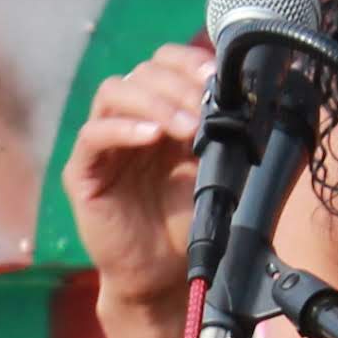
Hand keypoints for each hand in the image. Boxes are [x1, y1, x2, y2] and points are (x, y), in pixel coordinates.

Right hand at [66, 43, 215, 301]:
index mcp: (161, 114)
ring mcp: (103, 145)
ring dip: (153, 102)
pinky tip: (151, 137)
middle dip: (177, 86)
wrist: (163, 276)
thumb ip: (224, 134)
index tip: (215, 76)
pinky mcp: (84, 172)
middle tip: (204, 110)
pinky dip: (123, 129)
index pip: (163, 63)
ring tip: (184, 127)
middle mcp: (130, 122)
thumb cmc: (187, 225)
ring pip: (114, 93)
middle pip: (141, 73)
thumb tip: (254, 99)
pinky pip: (94, 136)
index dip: (187, 61)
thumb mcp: (215, 171)